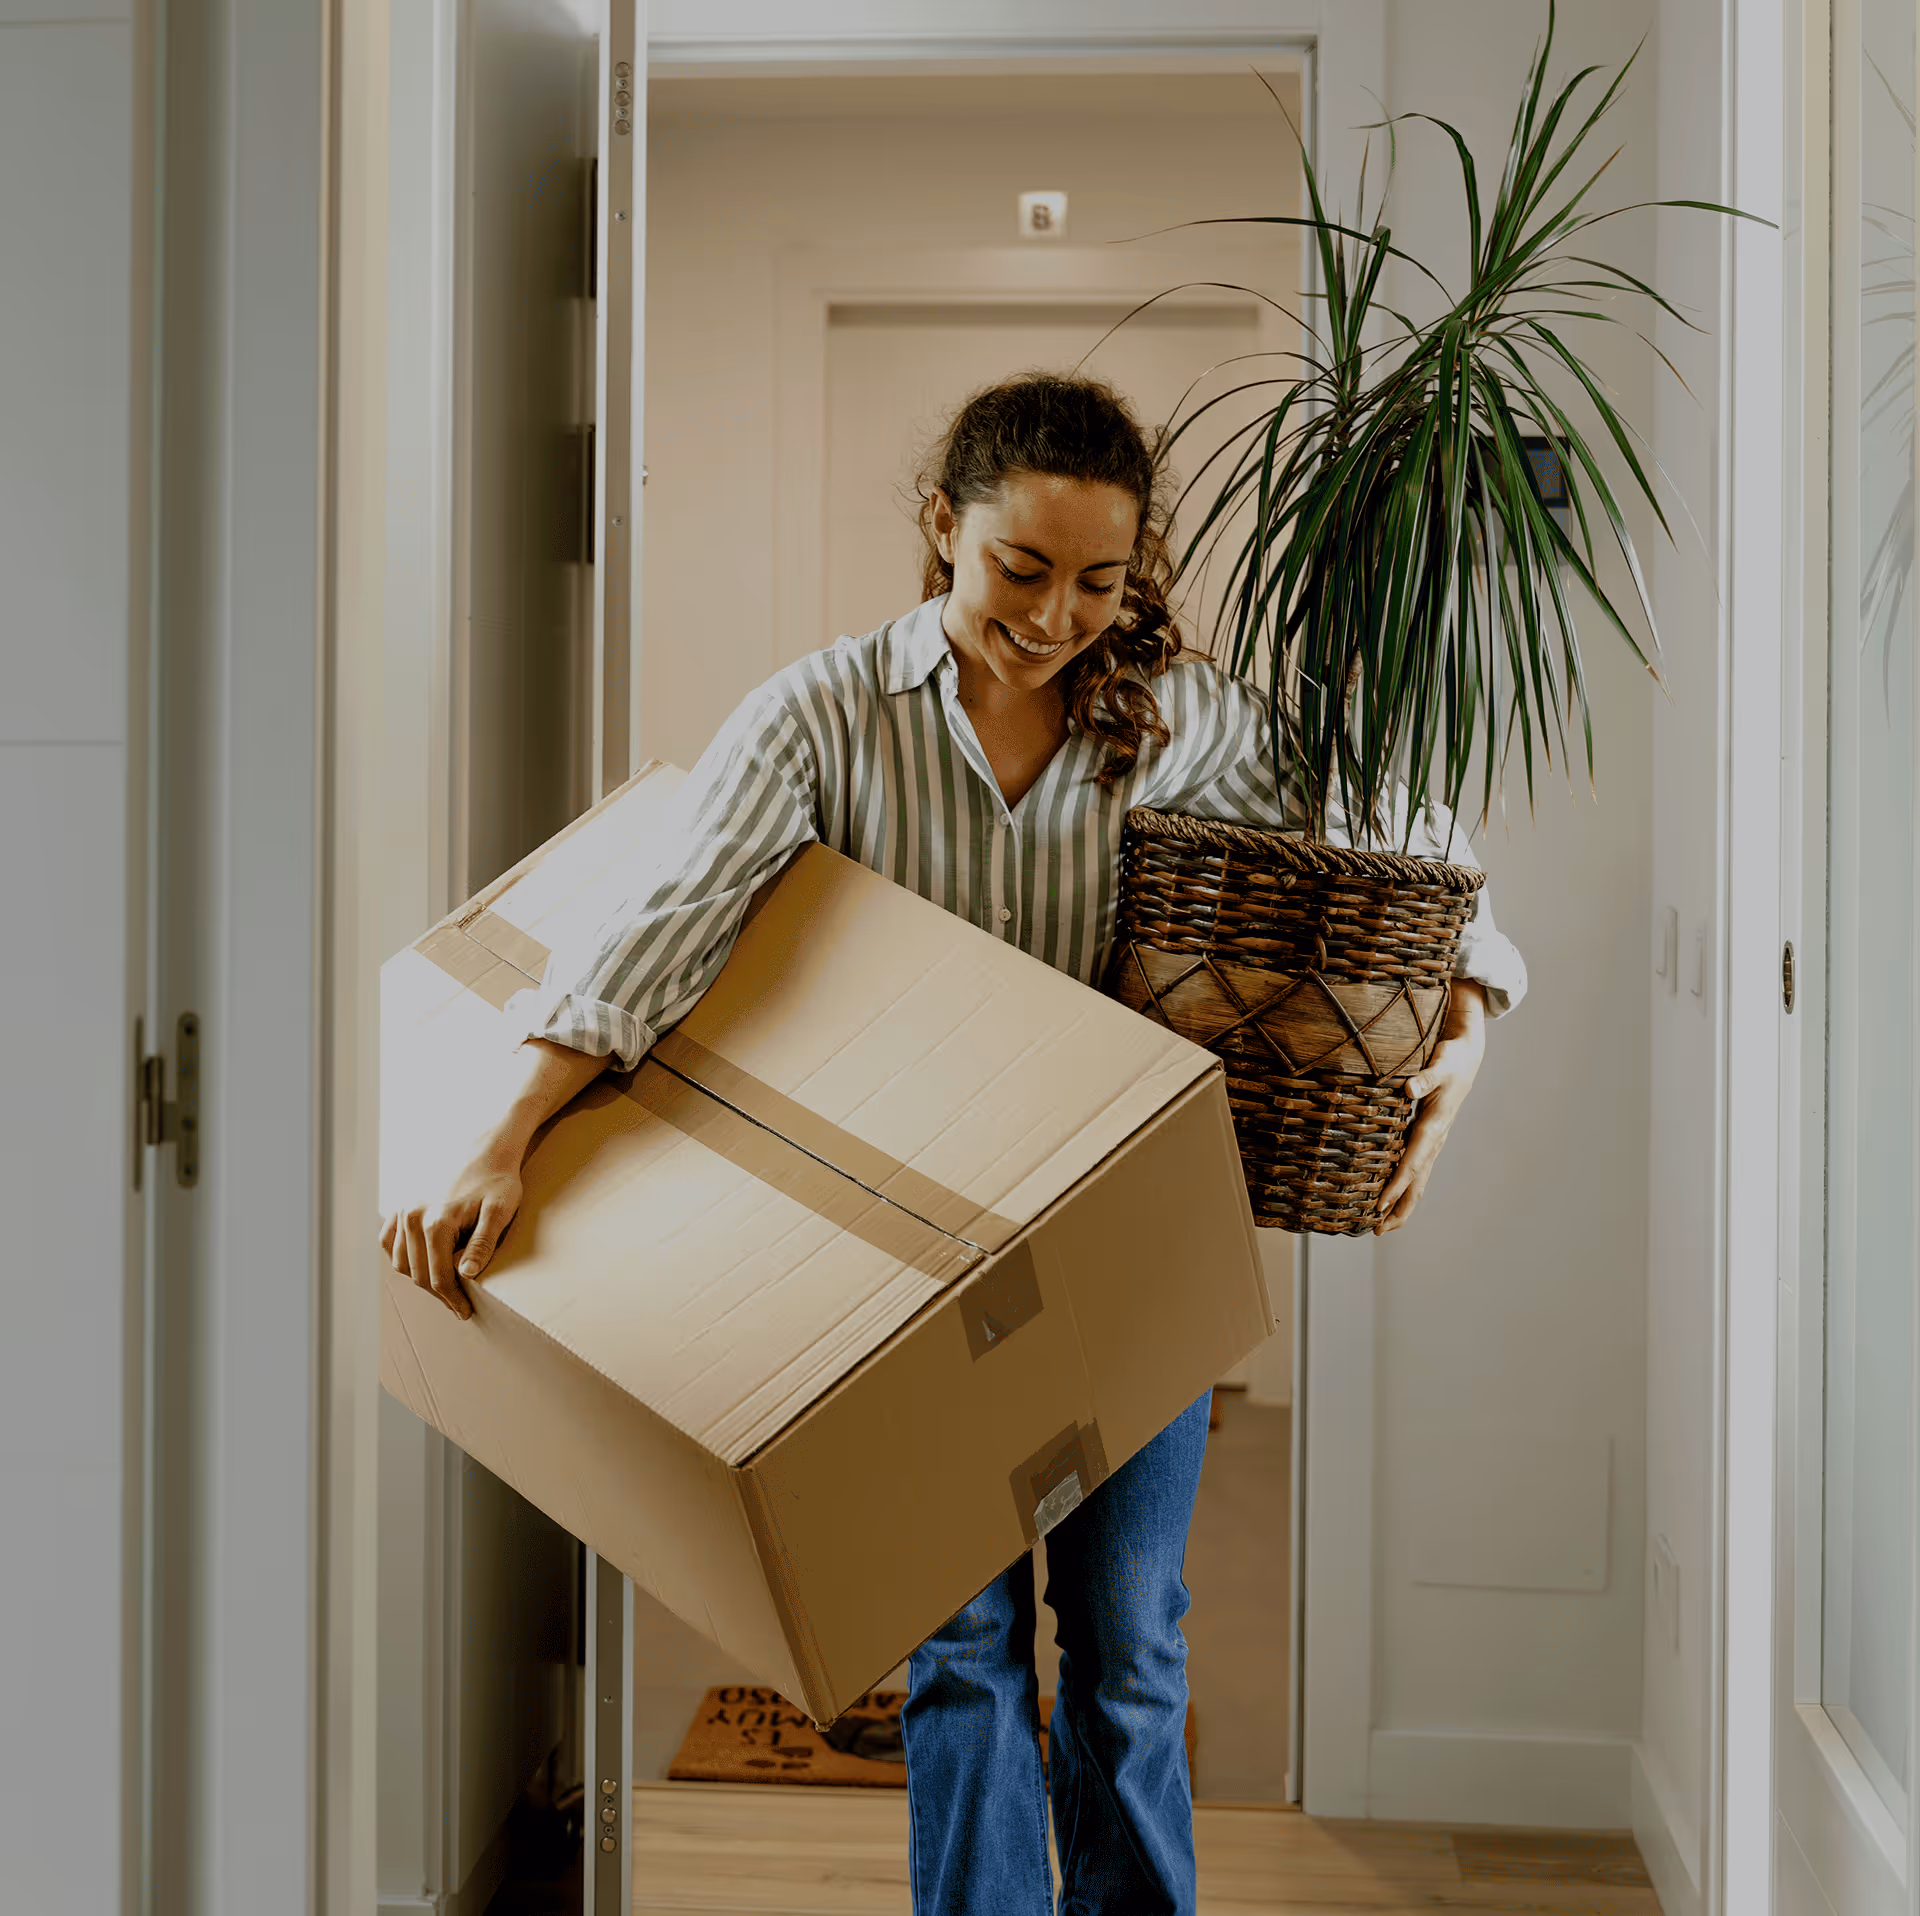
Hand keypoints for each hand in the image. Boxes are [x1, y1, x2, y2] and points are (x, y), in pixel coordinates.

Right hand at [381, 1148, 523, 1320]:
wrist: (487, 1153)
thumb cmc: (498, 1183)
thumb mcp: (501, 1211)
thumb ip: (483, 1243)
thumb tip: (467, 1274)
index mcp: (437, 1221)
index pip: (438, 1276)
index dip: (452, 1299)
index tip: (465, 1312)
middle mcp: (413, 1216)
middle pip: (418, 1273)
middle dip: (439, 1294)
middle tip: (458, 1305)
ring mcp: (403, 1210)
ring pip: (401, 1262)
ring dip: (420, 1278)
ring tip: (444, 1287)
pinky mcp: (400, 1206)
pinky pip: (389, 1242)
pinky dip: (400, 1258)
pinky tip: (419, 1265)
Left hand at [1373, 980, 1487, 1233]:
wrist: (1467, 1057)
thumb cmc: (1451, 1060)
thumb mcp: (1439, 1065)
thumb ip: (1424, 1077)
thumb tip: (1409, 1089)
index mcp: (1434, 1125)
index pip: (1412, 1162)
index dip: (1396, 1184)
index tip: (1380, 1204)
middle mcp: (1435, 1139)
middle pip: (1417, 1182)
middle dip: (1399, 1207)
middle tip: (1378, 1230)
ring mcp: (1434, 1142)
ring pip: (1418, 1180)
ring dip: (1402, 1204)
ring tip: (1382, 1226)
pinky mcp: (1429, 1138)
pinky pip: (1417, 1169)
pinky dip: (1405, 1187)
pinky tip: (1390, 1199)